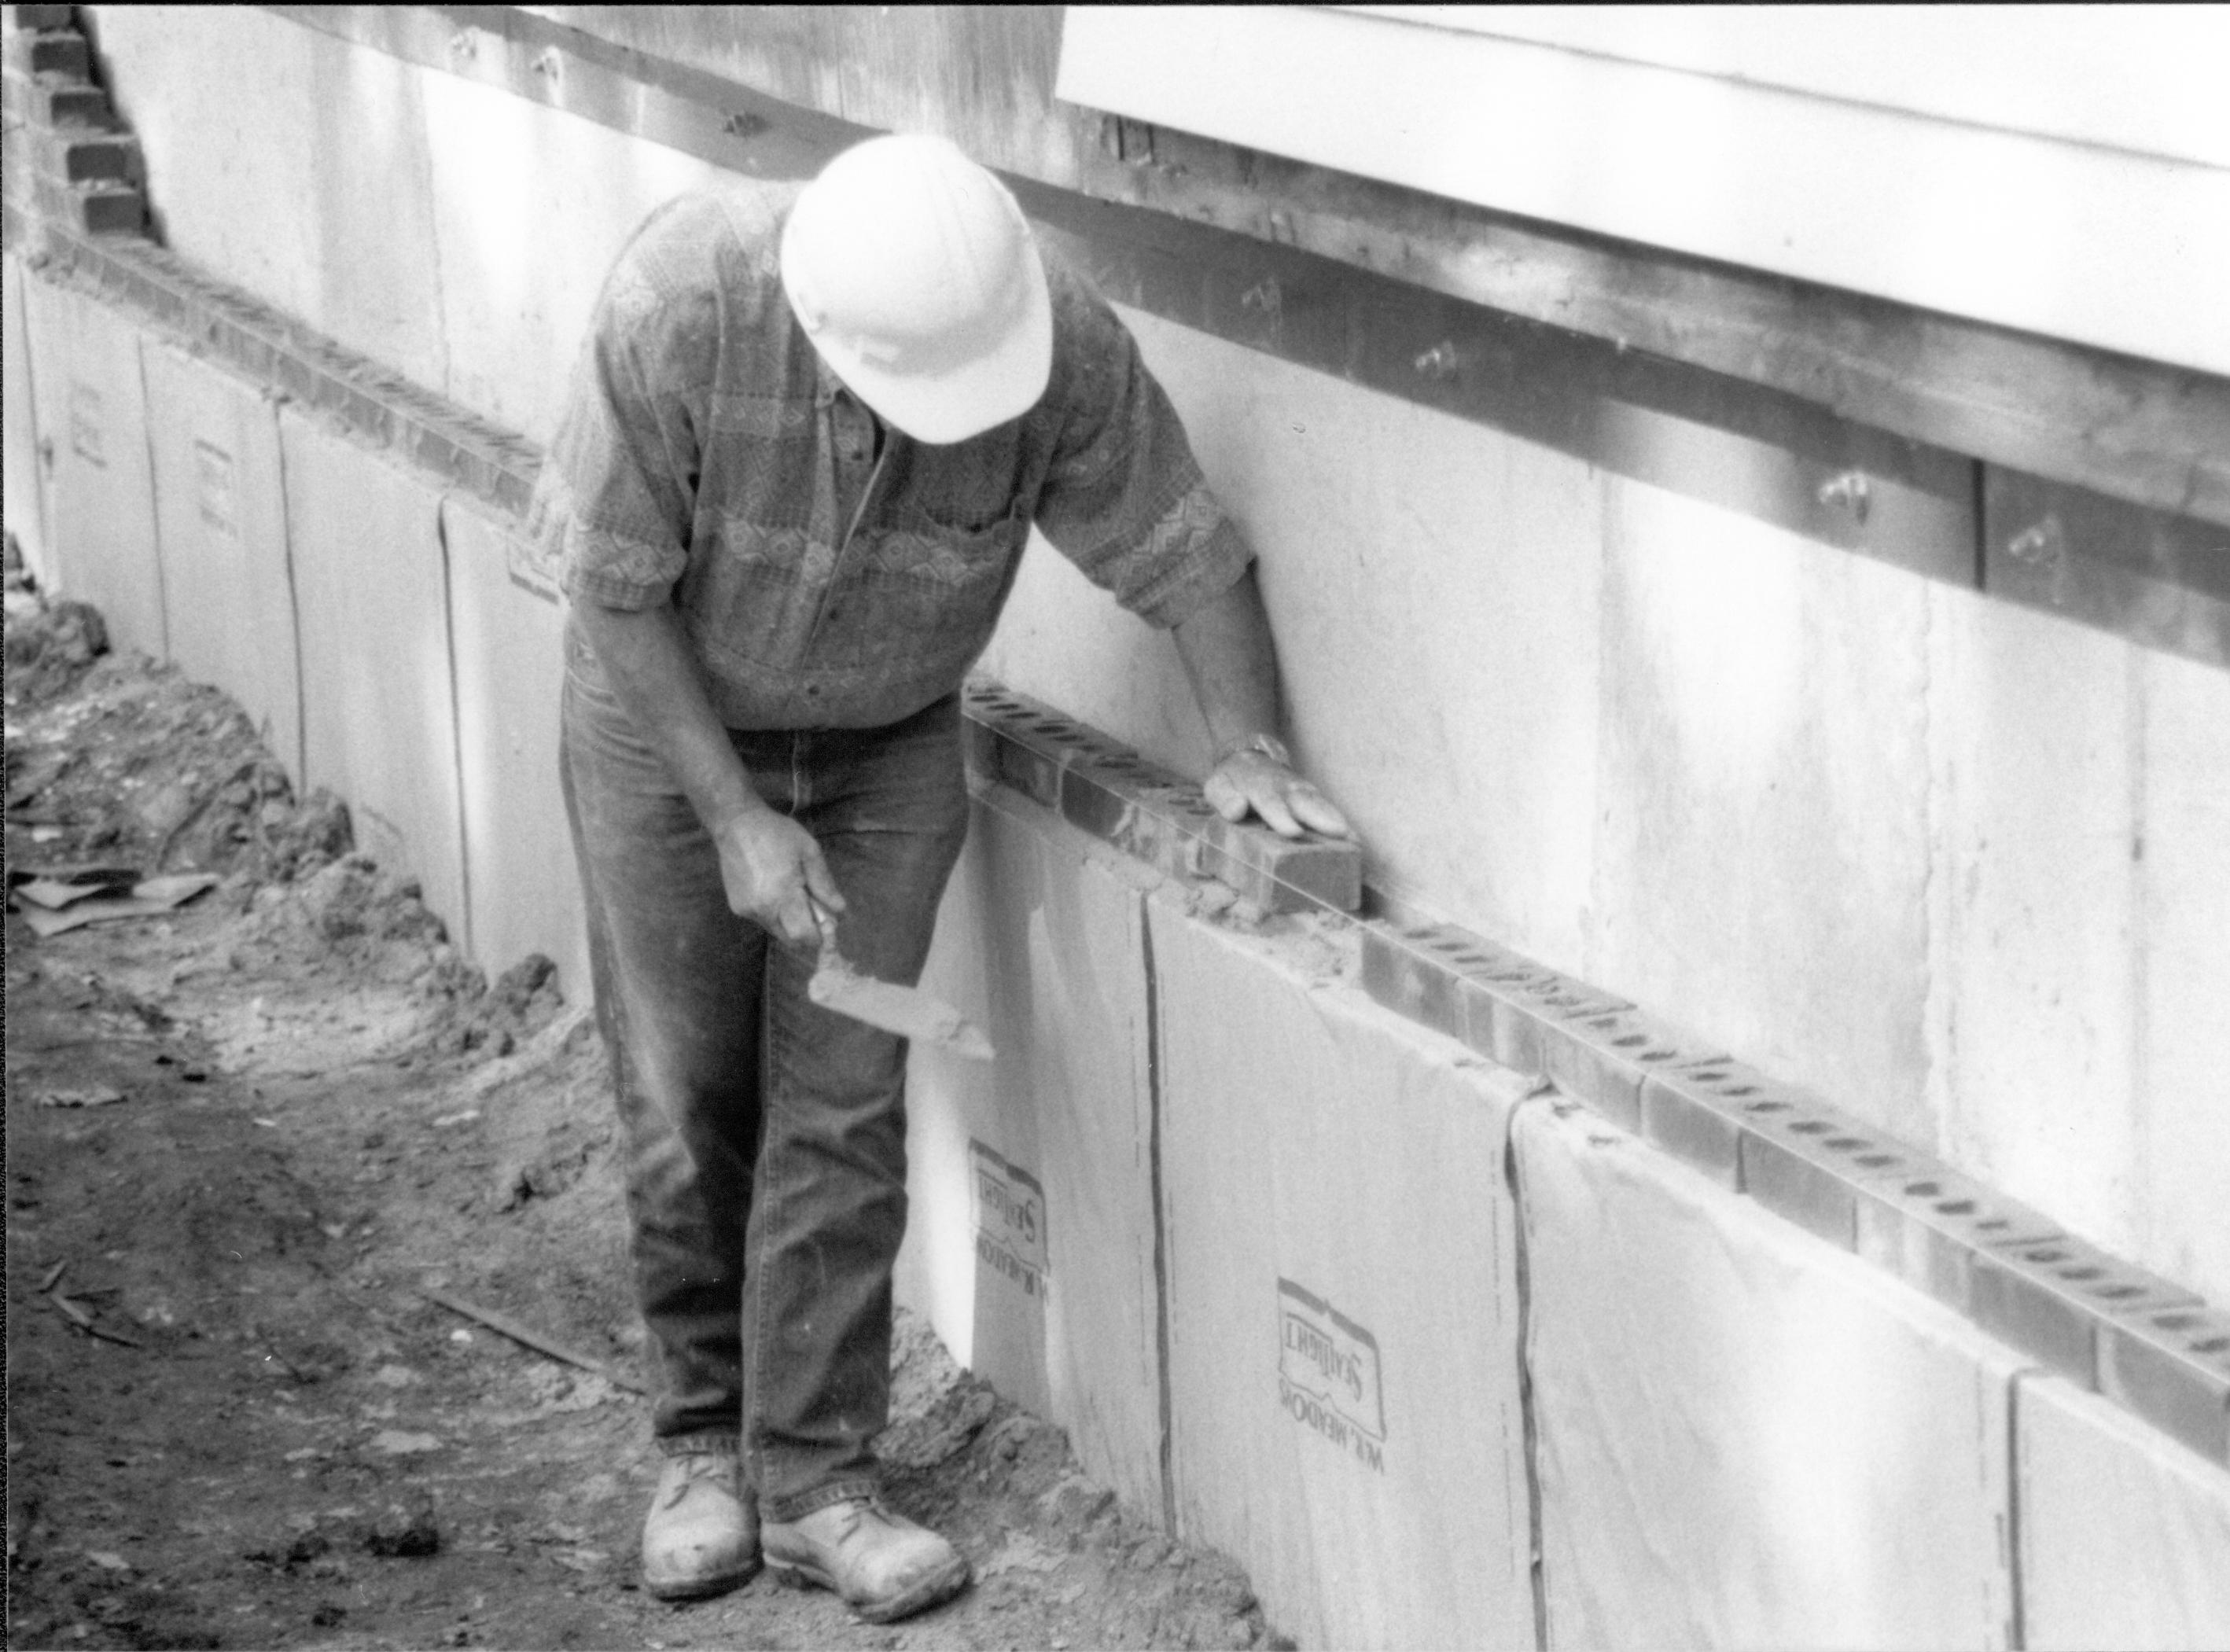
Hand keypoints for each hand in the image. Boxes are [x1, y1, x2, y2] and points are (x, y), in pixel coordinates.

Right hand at [712, 806, 845, 947]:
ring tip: (794, 894)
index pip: (803, 936)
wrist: (736, 824)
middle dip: (806, 932)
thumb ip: (824, 884)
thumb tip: (839, 911)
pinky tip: (775, 890)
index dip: (819, 937)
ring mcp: (747, 910)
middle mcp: (762, 909)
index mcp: (782, 894)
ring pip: (777, 931)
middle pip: (790, 940)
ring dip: (790, 922)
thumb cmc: (777, 834)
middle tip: (814, 909)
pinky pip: (763, 920)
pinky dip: (775, 913)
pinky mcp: (737, 907)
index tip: (828, 924)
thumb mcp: (809, 852)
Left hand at [1202, 751, 1353, 840]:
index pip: (1270, 801)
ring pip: (1320, 804)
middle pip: (1304, 801)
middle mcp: (1285, 787)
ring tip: (1353, 840)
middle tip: (1339, 833)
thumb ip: (1224, 798)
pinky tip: (1356, 841)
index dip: (1281, 816)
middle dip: (1321, 817)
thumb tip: (1236, 809)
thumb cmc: (1232, 781)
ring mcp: (1301, 791)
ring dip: (1336, 821)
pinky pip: (1328, 810)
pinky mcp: (1312, 798)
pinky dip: (1342, 824)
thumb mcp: (1217, 786)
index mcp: (1258, 787)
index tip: (1292, 832)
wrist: (1248, 759)